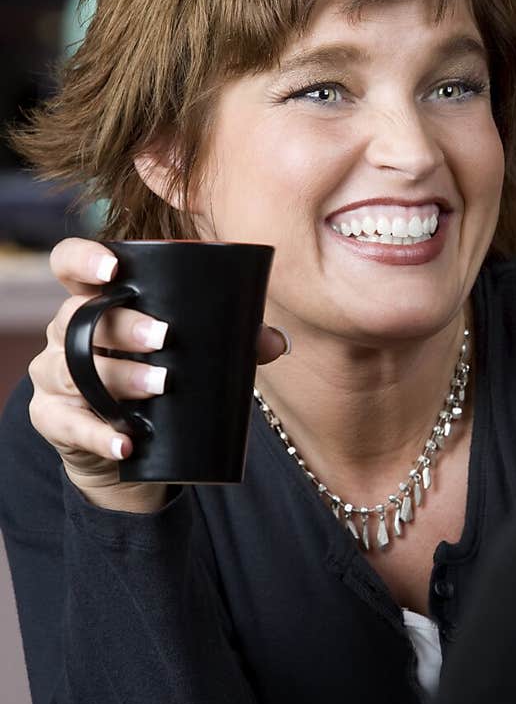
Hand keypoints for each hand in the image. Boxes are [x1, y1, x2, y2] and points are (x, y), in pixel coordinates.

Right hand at [29, 238, 287, 511]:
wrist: (127, 444)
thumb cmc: (157, 378)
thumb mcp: (187, 355)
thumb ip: (230, 342)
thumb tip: (274, 341)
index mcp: (94, 301)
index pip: (69, 263)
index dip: (83, 259)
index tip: (115, 268)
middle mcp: (65, 332)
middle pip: (80, 317)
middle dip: (123, 325)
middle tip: (164, 336)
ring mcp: (53, 375)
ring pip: (76, 369)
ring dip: (121, 376)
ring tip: (160, 385)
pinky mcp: (52, 418)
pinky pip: (71, 424)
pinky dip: (100, 434)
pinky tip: (125, 443)